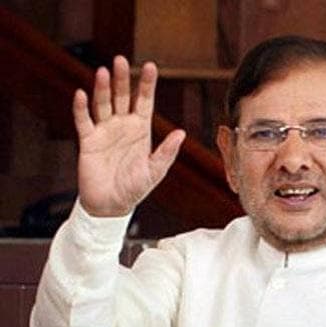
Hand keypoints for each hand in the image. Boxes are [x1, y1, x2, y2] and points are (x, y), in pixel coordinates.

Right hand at [74, 56, 185, 216]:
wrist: (111, 205)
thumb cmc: (135, 188)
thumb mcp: (155, 170)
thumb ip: (167, 152)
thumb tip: (181, 133)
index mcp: (141, 130)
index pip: (144, 101)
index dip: (147, 84)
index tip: (150, 66)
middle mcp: (122, 126)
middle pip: (122, 96)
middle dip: (122, 78)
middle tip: (120, 59)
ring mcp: (105, 131)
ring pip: (102, 104)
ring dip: (102, 88)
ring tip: (102, 71)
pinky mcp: (88, 141)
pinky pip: (84, 121)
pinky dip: (81, 108)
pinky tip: (81, 93)